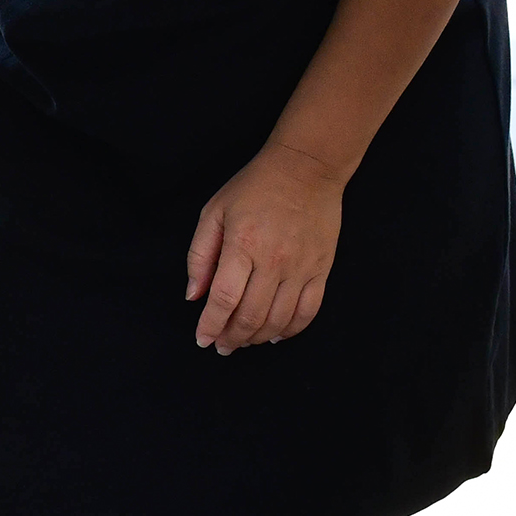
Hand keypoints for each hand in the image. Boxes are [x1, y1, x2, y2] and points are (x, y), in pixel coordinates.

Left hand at [184, 142, 344, 352]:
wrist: (307, 169)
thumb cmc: (254, 188)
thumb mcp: (214, 212)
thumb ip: (200, 255)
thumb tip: (194, 295)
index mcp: (242, 245)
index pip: (224, 299)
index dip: (211, 325)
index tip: (202, 340)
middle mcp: (273, 261)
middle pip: (251, 316)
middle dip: (232, 338)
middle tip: (222, 346)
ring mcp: (301, 268)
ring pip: (279, 320)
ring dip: (258, 338)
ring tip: (243, 342)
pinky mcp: (321, 270)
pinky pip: (308, 311)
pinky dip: (291, 330)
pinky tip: (276, 335)